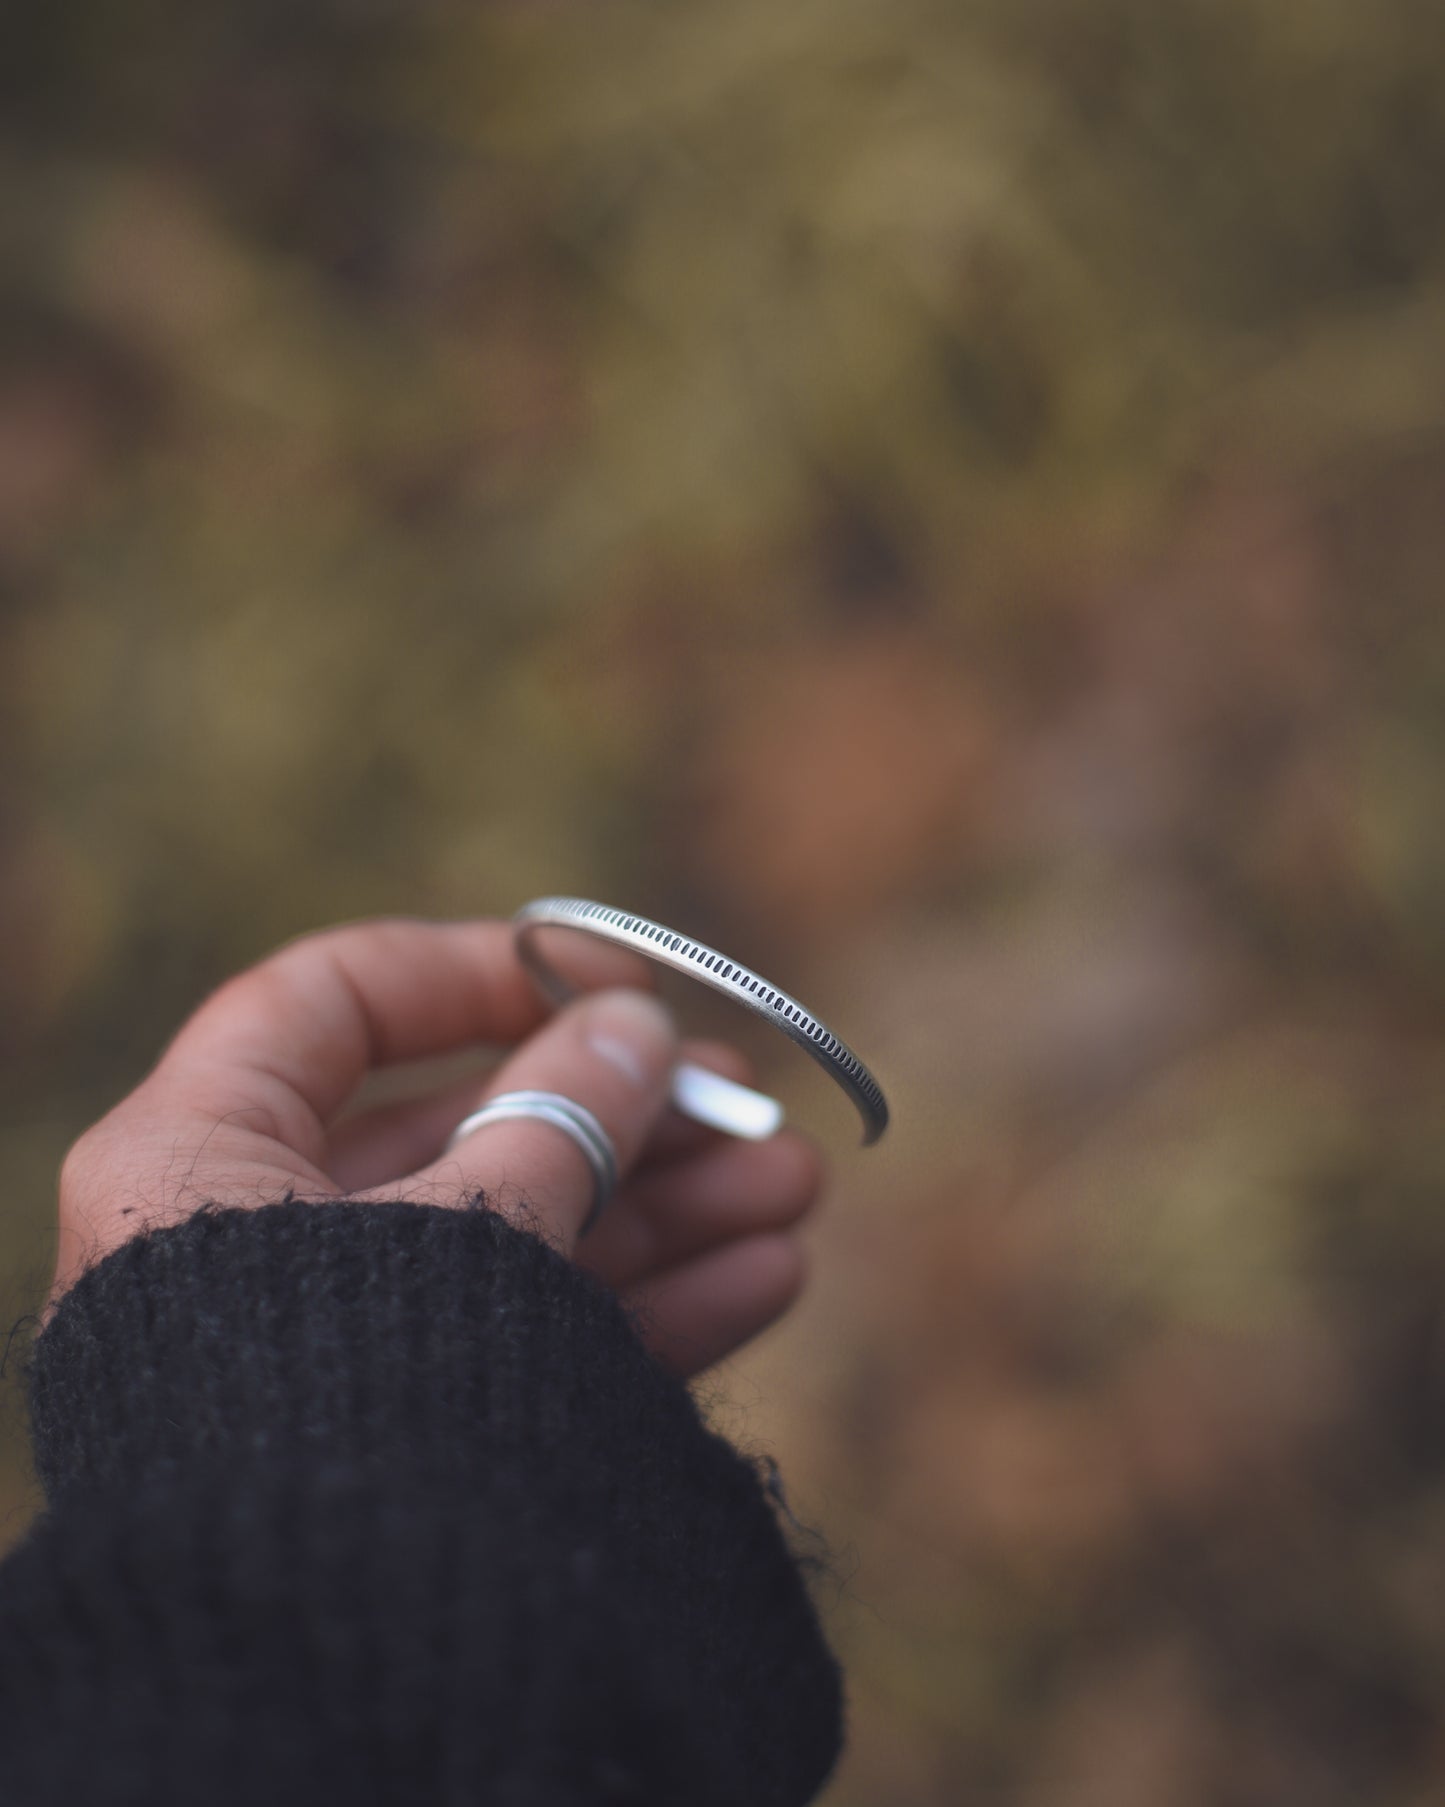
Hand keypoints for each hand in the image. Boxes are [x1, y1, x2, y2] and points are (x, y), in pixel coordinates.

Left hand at [54, 918, 823, 1376]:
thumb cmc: (360, 1389)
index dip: (469, 973)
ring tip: (793, 1185)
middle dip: (620, 1114)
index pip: (327, 1006)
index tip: (605, 981)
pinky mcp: (403, 1438)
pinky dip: (643, 1309)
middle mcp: (252, 1245)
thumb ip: (563, 1110)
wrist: (335, 1650)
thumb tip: (634, 1027)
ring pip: (515, 1241)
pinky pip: (527, 1344)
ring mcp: (335, 1350)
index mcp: (198, 1156)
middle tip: (746, 1099)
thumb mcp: (475, 1218)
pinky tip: (765, 1275)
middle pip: (460, 1131)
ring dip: (663, 1210)